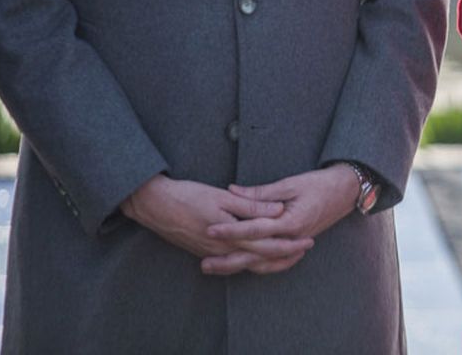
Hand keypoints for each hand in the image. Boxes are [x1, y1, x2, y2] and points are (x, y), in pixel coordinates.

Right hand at [120, 174, 306, 268]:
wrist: (154, 205)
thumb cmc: (188, 196)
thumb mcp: (222, 197)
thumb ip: (252, 206)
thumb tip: (278, 210)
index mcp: (230, 236)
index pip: (266, 246)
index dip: (289, 244)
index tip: (307, 240)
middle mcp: (222, 250)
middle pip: (259, 259)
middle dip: (284, 256)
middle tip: (305, 250)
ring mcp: (212, 254)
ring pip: (246, 264)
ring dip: (268, 262)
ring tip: (288, 256)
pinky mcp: (204, 252)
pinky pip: (232, 262)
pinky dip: (249, 262)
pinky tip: (257, 257)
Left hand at [203, 166, 358, 274]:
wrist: (346, 191)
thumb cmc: (319, 183)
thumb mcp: (290, 183)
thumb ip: (260, 193)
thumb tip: (232, 190)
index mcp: (290, 221)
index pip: (254, 229)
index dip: (230, 230)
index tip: (209, 229)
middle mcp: (292, 238)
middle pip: (255, 254)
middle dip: (228, 259)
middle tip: (204, 263)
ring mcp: (296, 244)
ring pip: (264, 263)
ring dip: (239, 267)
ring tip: (216, 268)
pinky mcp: (297, 245)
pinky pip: (277, 263)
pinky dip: (260, 267)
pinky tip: (245, 268)